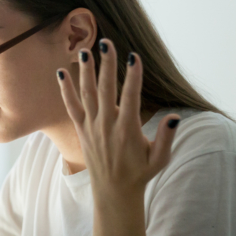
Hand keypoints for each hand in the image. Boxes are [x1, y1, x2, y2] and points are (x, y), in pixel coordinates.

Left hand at [56, 39, 179, 196]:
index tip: (134, 56)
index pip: (131, 97)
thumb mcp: (160, 158)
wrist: (114, 192)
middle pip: (106, 90)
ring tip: (84, 51)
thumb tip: (174, 117)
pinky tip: (61, 72)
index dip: (133, 76)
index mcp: (128, 130)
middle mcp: (107, 126)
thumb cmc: (140, 173)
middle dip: (107, 65)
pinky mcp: (82, 130)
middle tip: (107, 43)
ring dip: (85, 72)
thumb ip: (166, 137)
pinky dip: (65, 90)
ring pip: (87, 94)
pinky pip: (71, 107)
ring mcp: (92, 127)